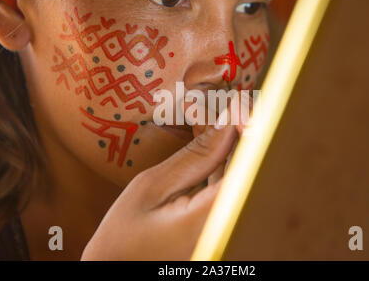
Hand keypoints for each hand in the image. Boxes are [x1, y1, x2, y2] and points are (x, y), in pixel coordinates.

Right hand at [81, 92, 251, 259]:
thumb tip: (228, 123)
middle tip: (230, 104)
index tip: (240, 106)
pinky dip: (225, 162)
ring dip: (235, 144)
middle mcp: (225, 227)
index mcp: (211, 220)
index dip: (253, 132)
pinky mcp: (218, 224)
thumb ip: (194, 156)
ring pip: (242, 176)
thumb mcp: (152, 186)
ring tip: (221, 114)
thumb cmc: (123, 233)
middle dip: (244, 133)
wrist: (115, 265)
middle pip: (251, 171)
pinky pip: (230, 188)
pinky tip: (216, 139)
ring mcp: (224, 227)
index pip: (249, 169)